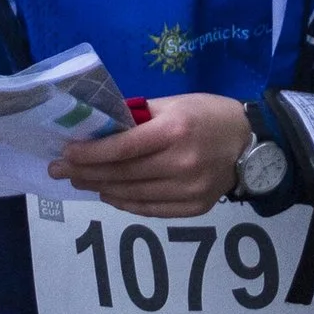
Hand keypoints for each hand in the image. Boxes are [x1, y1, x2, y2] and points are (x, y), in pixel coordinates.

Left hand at [49, 93, 250, 217]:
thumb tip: (99, 128)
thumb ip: (138, 116)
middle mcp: (181, 164)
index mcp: (174, 131)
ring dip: (100, 189)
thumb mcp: (174, 103)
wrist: (252, 145)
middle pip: (122, 174)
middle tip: (61, 171)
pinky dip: (124, 203)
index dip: (90, 153)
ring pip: (132, 195)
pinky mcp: (194, 208)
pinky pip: (149, 209)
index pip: (122, 148)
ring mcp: (188, 190)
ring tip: (80, 181)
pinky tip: (108, 194)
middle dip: (85, 173)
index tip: (65, 153)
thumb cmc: (209, 115)